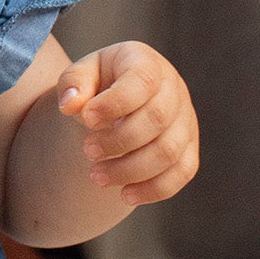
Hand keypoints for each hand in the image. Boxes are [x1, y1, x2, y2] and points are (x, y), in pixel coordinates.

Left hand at [58, 41, 198, 205]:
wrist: (121, 98)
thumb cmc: (100, 83)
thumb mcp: (82, 74)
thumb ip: (73, 83)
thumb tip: (71, 104)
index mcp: (146, 63)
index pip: (141, 80)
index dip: (115, 102)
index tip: (86, 119)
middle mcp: (174, 89)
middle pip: (157, 119)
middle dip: (119, 140)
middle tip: (87, 152)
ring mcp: (186, 120)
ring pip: (169, 151)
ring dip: (131, 169)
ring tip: (96, 177)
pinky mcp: (189, 148)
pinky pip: (181, 173)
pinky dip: (155, 188)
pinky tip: (125, 195)